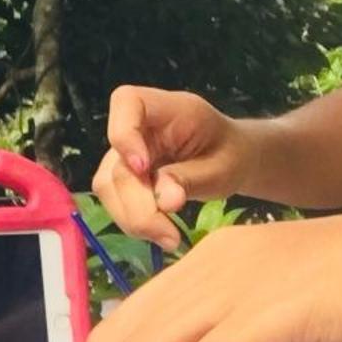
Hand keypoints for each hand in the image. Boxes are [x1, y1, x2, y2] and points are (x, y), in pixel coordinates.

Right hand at [90, 85, 253, 248]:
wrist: (233, 160)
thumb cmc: (232, 155)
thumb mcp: (223, 168)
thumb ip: (191, 180)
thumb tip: (164, 201)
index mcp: (170, 109)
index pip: (128, 102)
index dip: (125, 135)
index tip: (144, 169)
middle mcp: (142, 127)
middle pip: (116, 161)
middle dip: (137, 204)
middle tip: (169, 235)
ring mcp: (128, 151)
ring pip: (108, 185)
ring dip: (132, 218)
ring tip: (169, 238)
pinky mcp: (125, 174)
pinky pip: (115, 199)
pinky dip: (134, 220)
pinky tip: (160, 232)